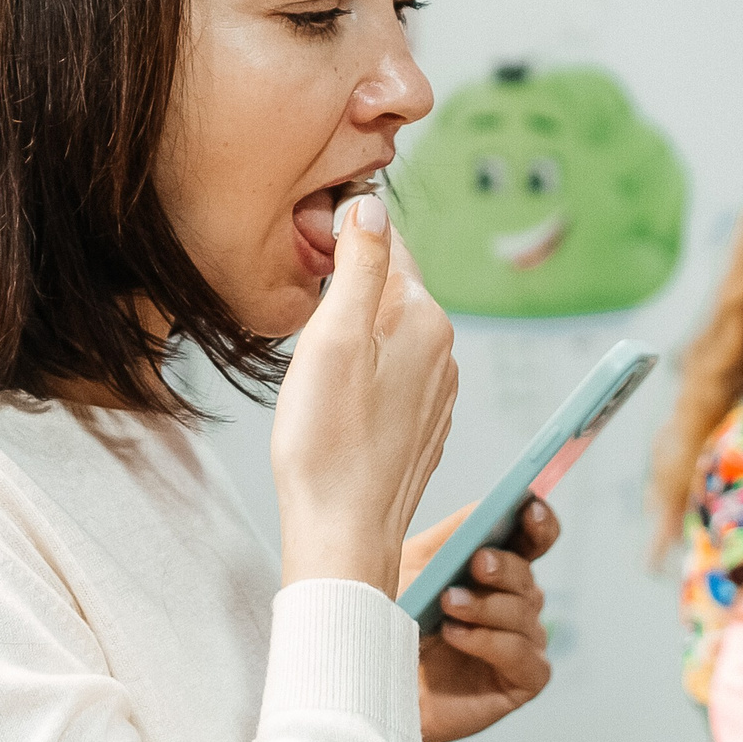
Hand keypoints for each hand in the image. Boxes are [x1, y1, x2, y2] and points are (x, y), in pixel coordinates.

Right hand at [271, 201, 456, 594]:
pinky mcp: (421, 424)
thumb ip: (358, 267)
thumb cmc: (327, 445)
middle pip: (391, 288)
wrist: (343, 534)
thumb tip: (371, 208)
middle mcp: (442, 350)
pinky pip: (392, 374)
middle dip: (348, 282)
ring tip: (312, 353)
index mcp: (424, 319)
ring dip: (354, 328)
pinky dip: (363, 369)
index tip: (305, 239)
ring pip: (390, 333)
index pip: (388, 245)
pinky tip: (333, 394)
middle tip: (300, 298)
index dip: (343, 235)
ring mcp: (436, 391)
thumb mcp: (332, 339)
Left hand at [406, 499, 558, 741]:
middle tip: (477, 562)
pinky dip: (490, 642)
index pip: (534, 541)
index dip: (539, 522)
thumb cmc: (393, 623)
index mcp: (496, 573)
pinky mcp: (523, 681)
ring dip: (487, 606)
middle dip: (504, 567)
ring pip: (524, 614)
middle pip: (527, 575)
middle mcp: (517, 605)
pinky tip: (456, 635)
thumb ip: (452, 538)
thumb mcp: (414, 569)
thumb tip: (484, 510)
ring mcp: (524, 643)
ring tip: (448, 603)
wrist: (372, 684)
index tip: (529, 506)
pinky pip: (523, 655)